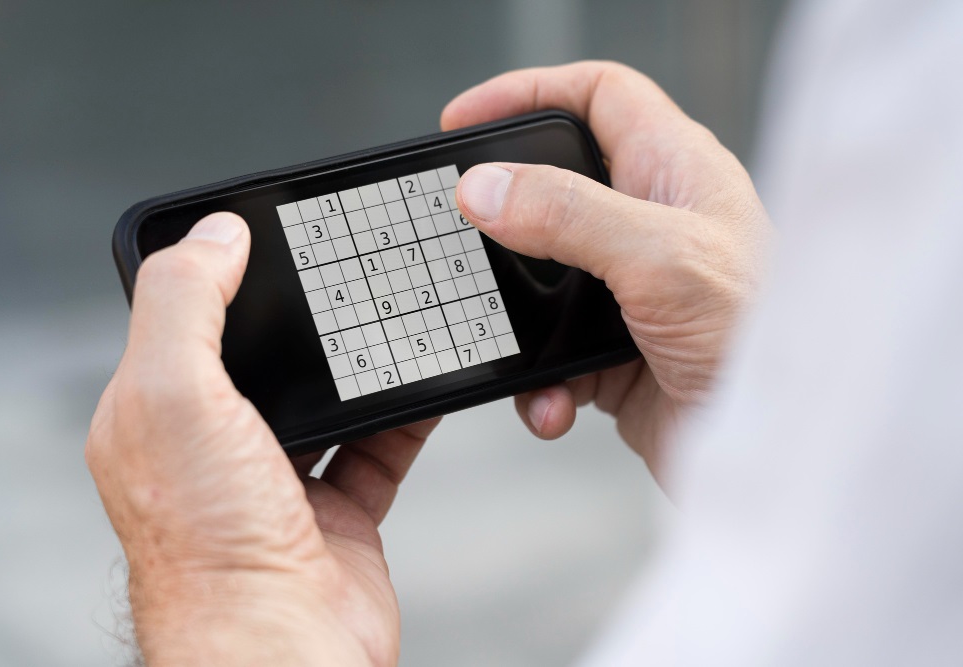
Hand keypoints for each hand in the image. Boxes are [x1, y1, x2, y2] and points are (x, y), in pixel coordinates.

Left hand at [86, 212, 437, 665]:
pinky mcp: (338, 510)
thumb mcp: (175, 398)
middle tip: (345, 272)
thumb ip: (185, 305)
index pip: (187, 320)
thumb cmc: (211, 548)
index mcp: (157, 416)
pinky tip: (425, 384)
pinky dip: (405, 414)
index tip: (268, 233)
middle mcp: (216, 449)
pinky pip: (380, 445)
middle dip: (304, 316)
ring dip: (360, 362)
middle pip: (266, 357)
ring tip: (391, 316)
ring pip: (329, 399)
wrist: (283, 650)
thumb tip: (212, 234)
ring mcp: (280, 482)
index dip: (223, 272)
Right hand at [443, 61, 770, 486]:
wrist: (784, 454)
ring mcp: (631, 293)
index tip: (464, 120)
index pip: (597, 97)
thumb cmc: (764, 342)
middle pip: (555, 188)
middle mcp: (652, 226)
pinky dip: (541, 383)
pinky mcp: (617, 354)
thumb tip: (486, 188)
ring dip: (517, 317)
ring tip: (503, 336)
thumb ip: (569, 214)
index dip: (529, 94)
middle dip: (505, 212)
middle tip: (459, 224)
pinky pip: (552, 357)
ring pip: (543, 282)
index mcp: (676, 173)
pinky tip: (555, 402)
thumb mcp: (663, 258)